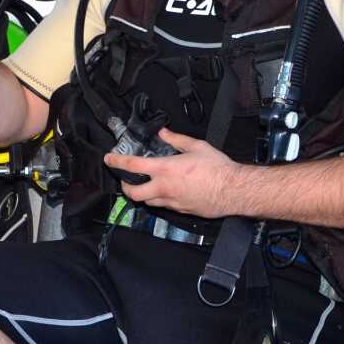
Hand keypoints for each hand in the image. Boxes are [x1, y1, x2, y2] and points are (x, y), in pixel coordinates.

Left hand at [103, 129, 243, 217]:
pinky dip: (160, 199)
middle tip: (126, 180)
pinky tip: (166, 192)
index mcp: (165, 170)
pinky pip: (164, 206)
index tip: (109, 159)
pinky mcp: (181, 211)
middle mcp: (164, 188)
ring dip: (143, 194)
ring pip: (148, 202)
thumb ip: (176, 139)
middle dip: (126, 187)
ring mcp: (172, 202)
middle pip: (133, 193)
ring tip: (146, 185)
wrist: (234, 191)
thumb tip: (163, 132)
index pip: (132, 166)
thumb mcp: (197, 146)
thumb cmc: (218, 168)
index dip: (117, 162)